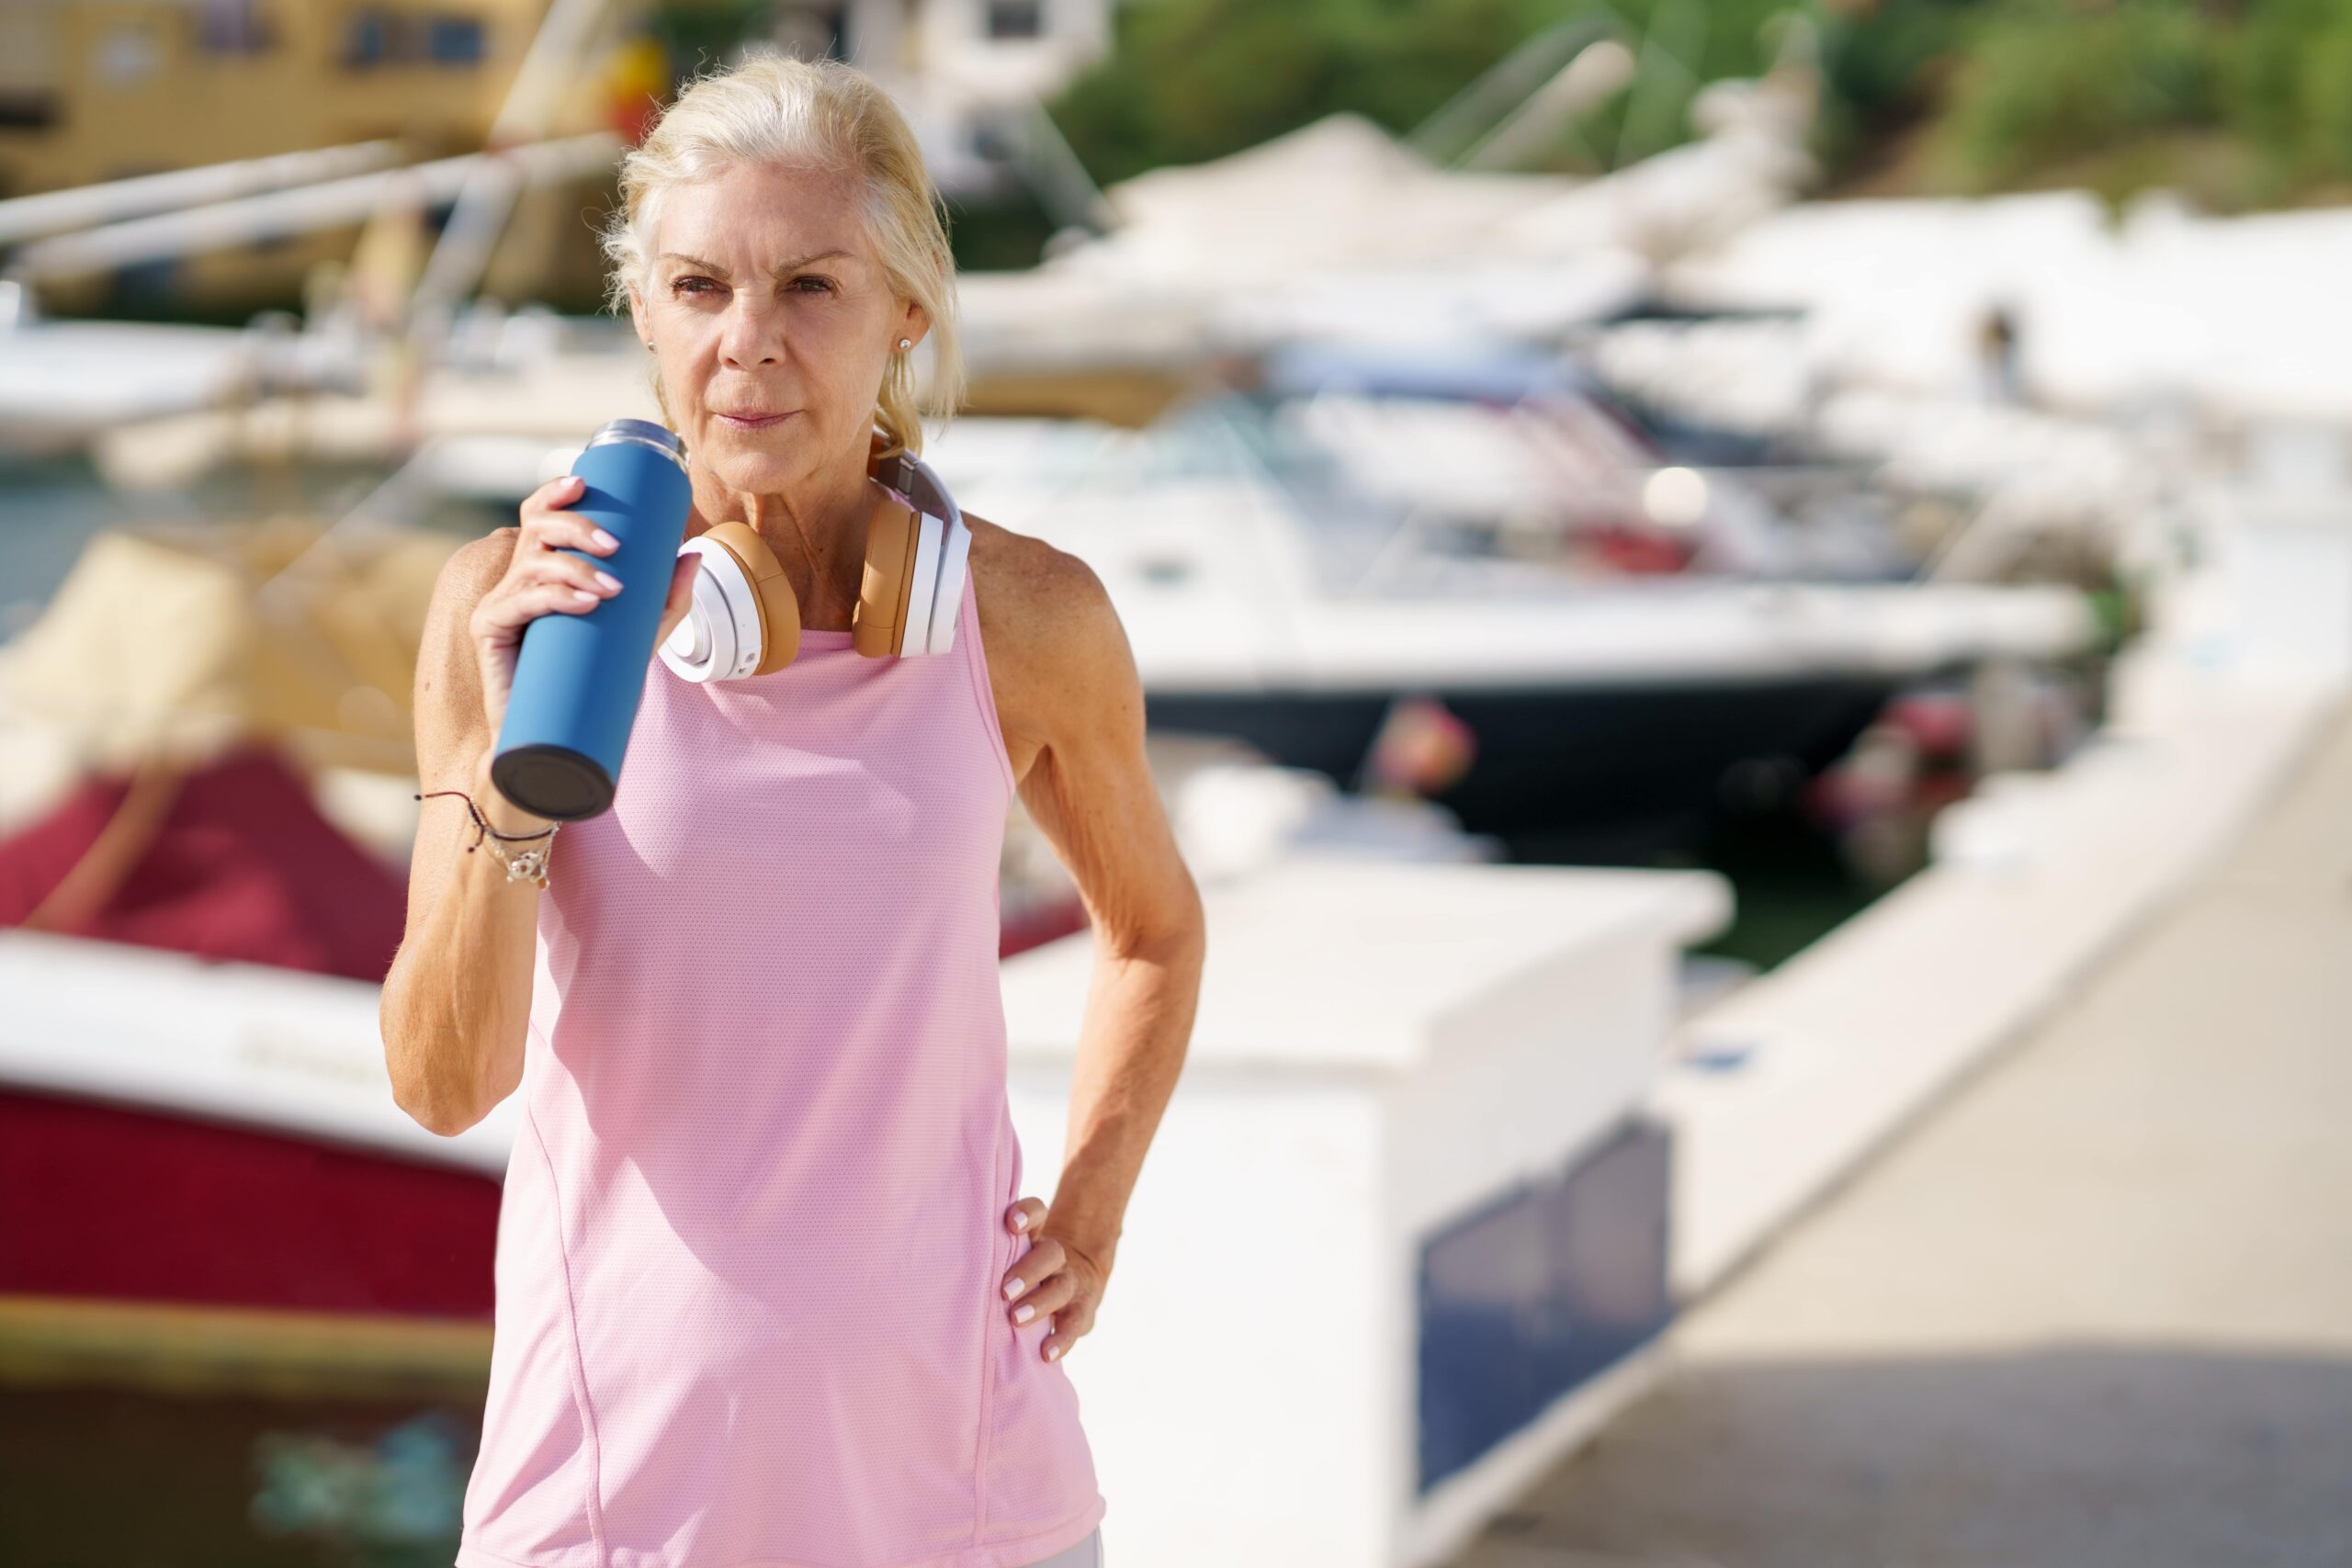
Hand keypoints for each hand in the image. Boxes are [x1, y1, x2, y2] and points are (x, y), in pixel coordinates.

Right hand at [470, 472, 701, 735]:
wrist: (554, 733)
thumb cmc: (592, 677)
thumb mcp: (641, 634)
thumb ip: (668, 597)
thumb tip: (692, 555)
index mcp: (546, 566)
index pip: (541, 515)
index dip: (555, 492)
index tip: (583, 482)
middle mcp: (519, 577)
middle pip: (538, 528)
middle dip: (577, 527)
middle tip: (616, 547)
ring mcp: (501, 601)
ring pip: (533, 565)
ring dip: (575, 568)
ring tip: (613, 589)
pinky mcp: (489, 630)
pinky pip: (518, 603)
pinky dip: (553, 598)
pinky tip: (583, 602)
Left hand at [998, 1196, 1110, 1364]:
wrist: (1074, 1284)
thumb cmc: (1019, 1272)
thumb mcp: (1007, 1257)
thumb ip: (984, 1255)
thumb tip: (931, 1265)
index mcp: (1035, 1237)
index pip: (1038, 1213)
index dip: (1027, 1214)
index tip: (1011, 1224)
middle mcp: (1055, 1257)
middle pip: (1051, 1252)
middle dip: (1028, 1271)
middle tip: (1004, 1291)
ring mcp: (1071, 1283)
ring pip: (1062, 1287)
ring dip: (1040, 1303)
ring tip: (1016, 1318)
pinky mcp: (1081, 1311)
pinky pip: (1075, 1324)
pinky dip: (1062, 1339)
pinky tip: (1046, 1353)